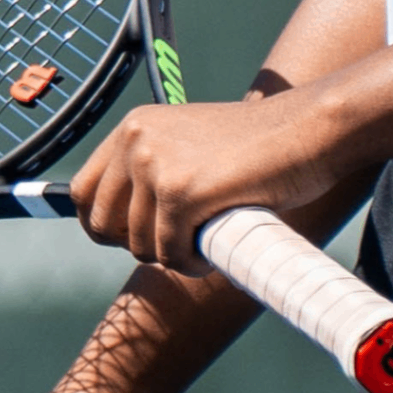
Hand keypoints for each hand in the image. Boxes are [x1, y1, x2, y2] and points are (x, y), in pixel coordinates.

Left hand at [69, 93, 343, 270]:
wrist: (308, 131)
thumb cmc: (258, 148)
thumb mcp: (188, 148)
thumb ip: (152, 173)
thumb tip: (112, 225)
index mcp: (132, 127)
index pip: (83, 192)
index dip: (106, 227)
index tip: (141, 238)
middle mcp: (135, 140)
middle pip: (102, 224)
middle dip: (138, 246)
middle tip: (178, 244)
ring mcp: (155, 164)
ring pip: (140, 245)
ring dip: (172, 256)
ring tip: (205, 241)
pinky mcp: (182, 191)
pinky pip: (170, 253)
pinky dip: (191, 264)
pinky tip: (212, 251)